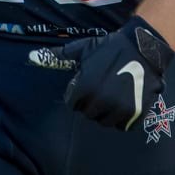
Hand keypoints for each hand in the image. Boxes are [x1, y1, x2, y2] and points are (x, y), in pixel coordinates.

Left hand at [41, 16, 173, 130]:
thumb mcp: (82, 50)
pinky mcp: (136, 114)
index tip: (89, 83)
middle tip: (102, 88)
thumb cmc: (110, 48)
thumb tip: (31, 57)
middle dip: (92, 103)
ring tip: (114, 94)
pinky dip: (123, 118)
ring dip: (107, 112)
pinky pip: (123, 126)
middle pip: (89, 114)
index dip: (79, 93)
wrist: (144, 48)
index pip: (73, 103)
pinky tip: (125, 101)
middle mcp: (101, 102)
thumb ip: (58, 57)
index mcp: (85, 88)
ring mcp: (119, 109)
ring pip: (105, 122)